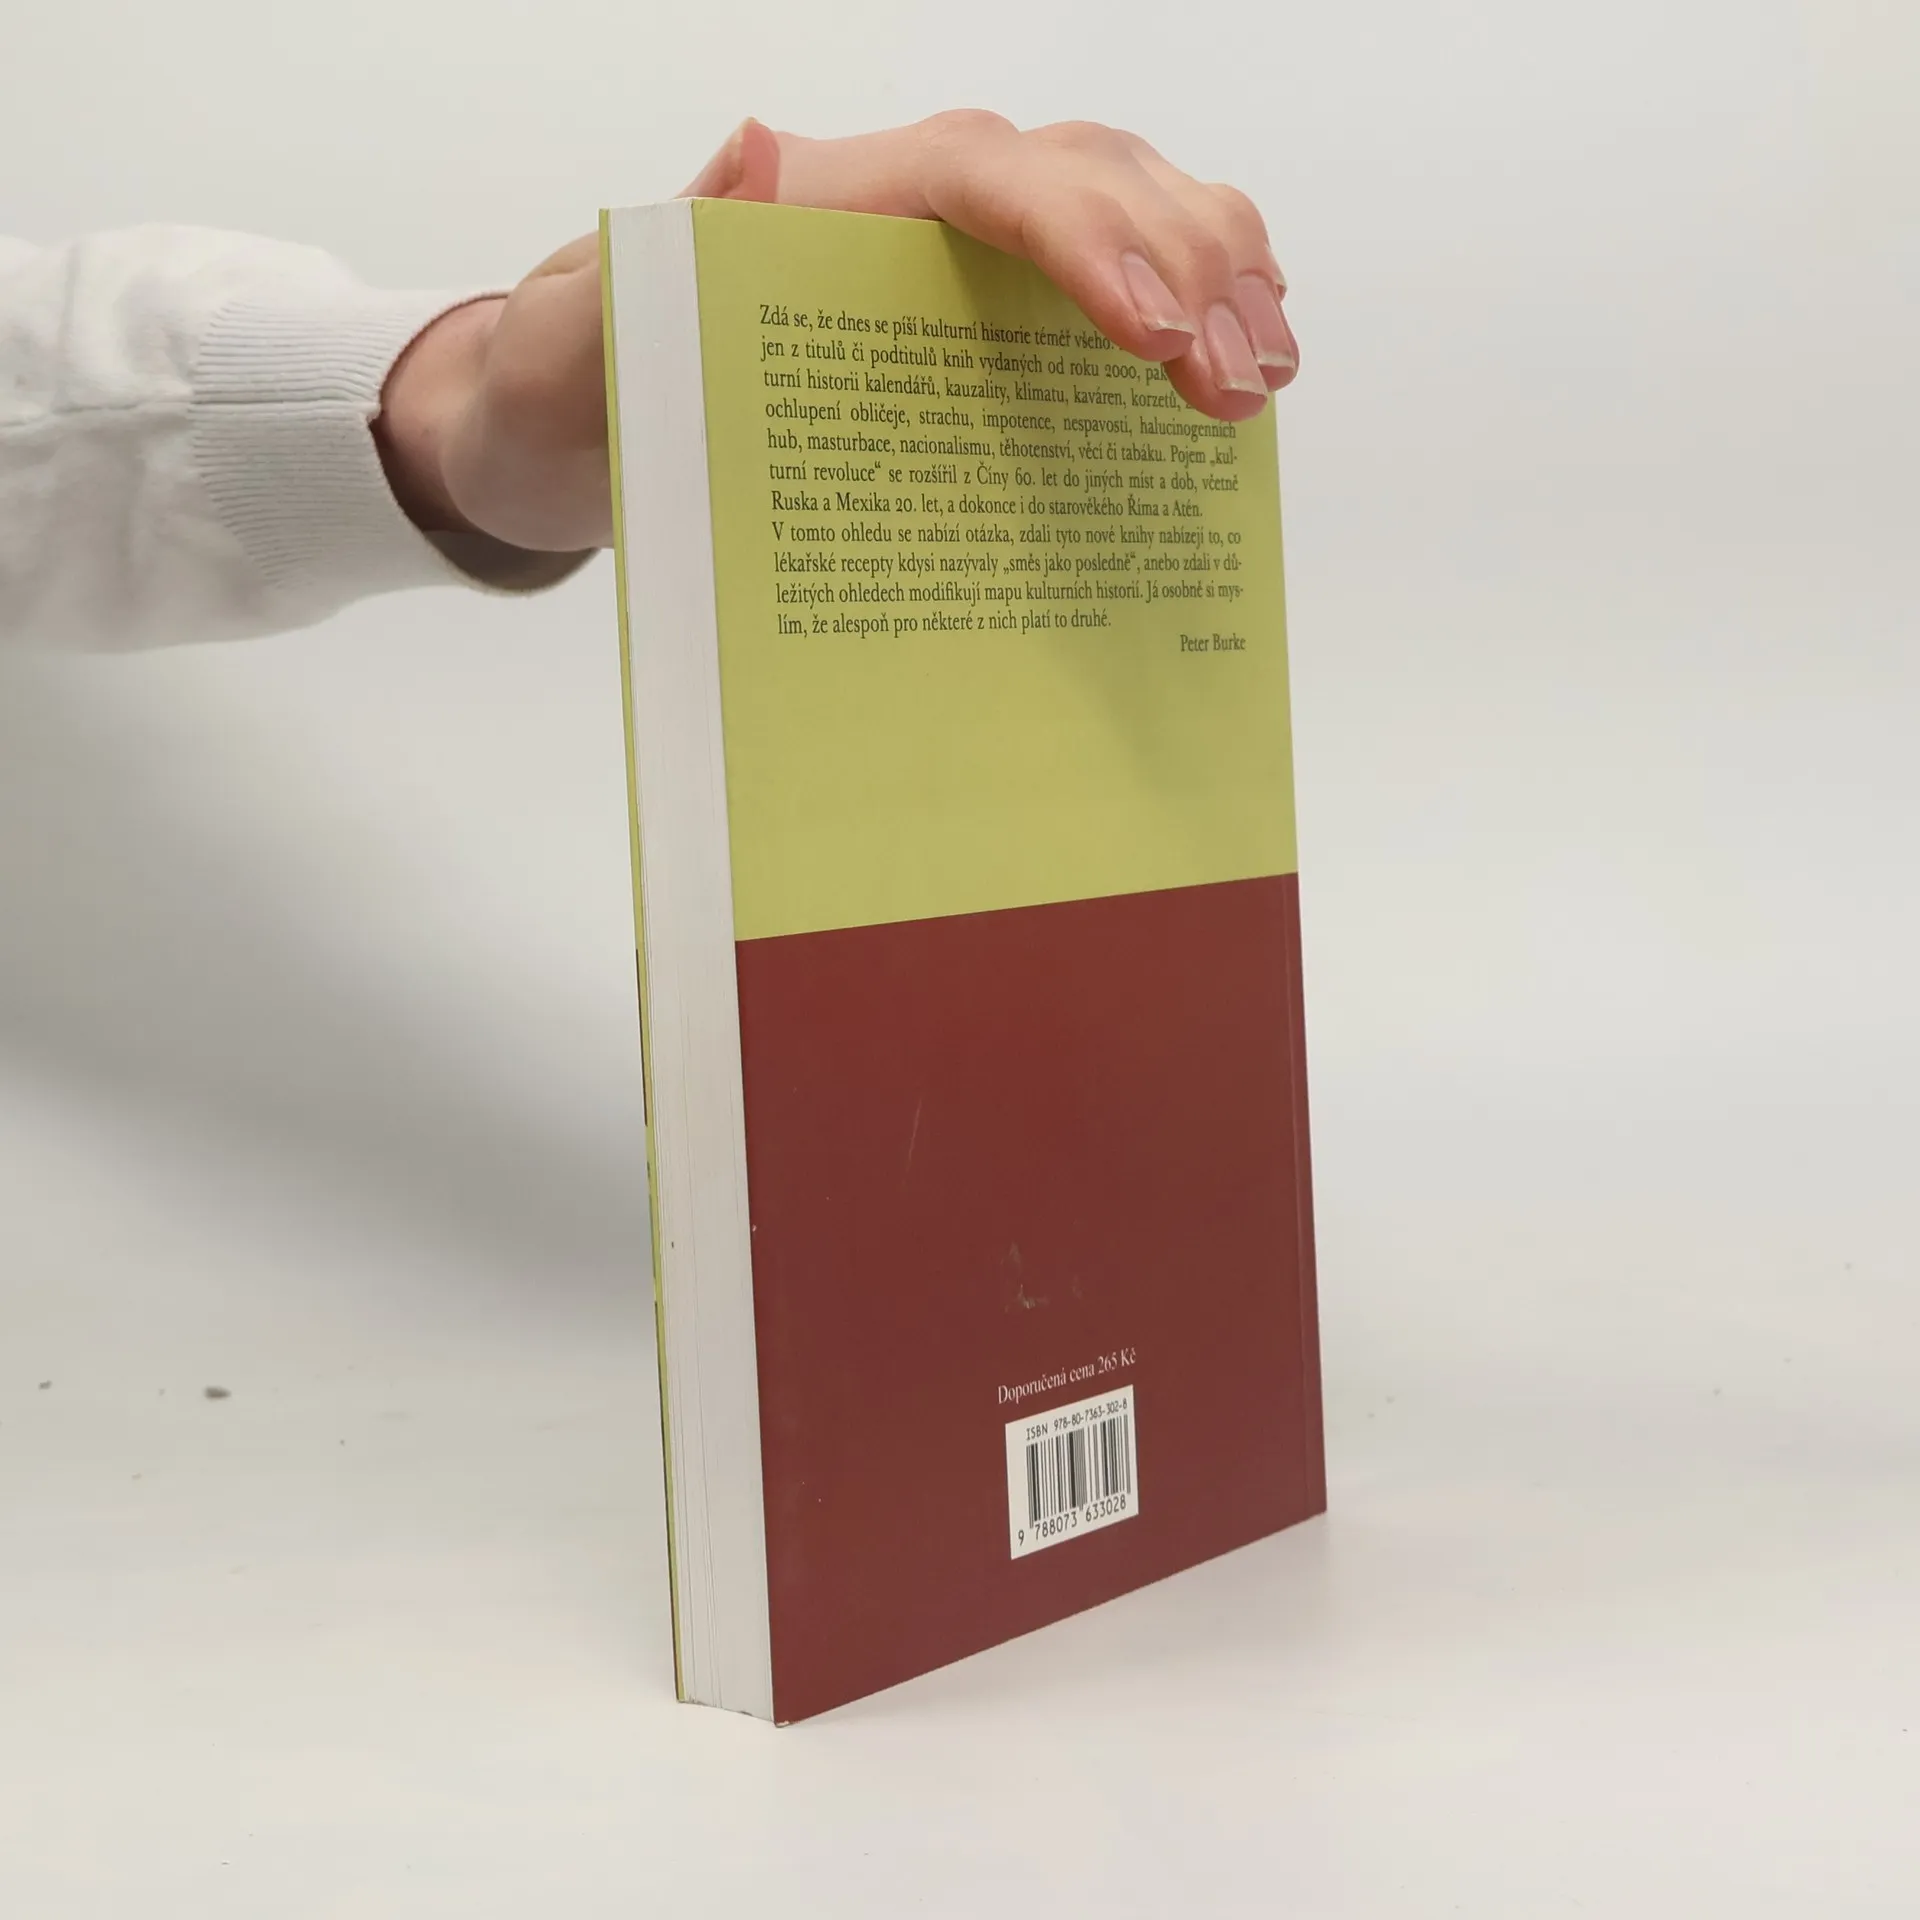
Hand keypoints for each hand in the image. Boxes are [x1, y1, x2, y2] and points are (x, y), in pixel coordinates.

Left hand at [377, 113, 1299, 554]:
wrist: (575, 428)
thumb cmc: (579, 381)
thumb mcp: (577, 327)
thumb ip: (653, 254)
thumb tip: (749, 150)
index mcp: (829, 203)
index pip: (984, 178)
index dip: (1084, 238)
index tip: (1149, 330)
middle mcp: (910, 208)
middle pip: (1086, 178)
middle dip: (1185, 266)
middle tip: (1236, 387)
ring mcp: (956, 260)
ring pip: (1125, 208)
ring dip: (1216, 275)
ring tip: (1264, 372)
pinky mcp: (982, 322)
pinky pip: (1113, 282)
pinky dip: (1194, 305)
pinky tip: (1244, 363)